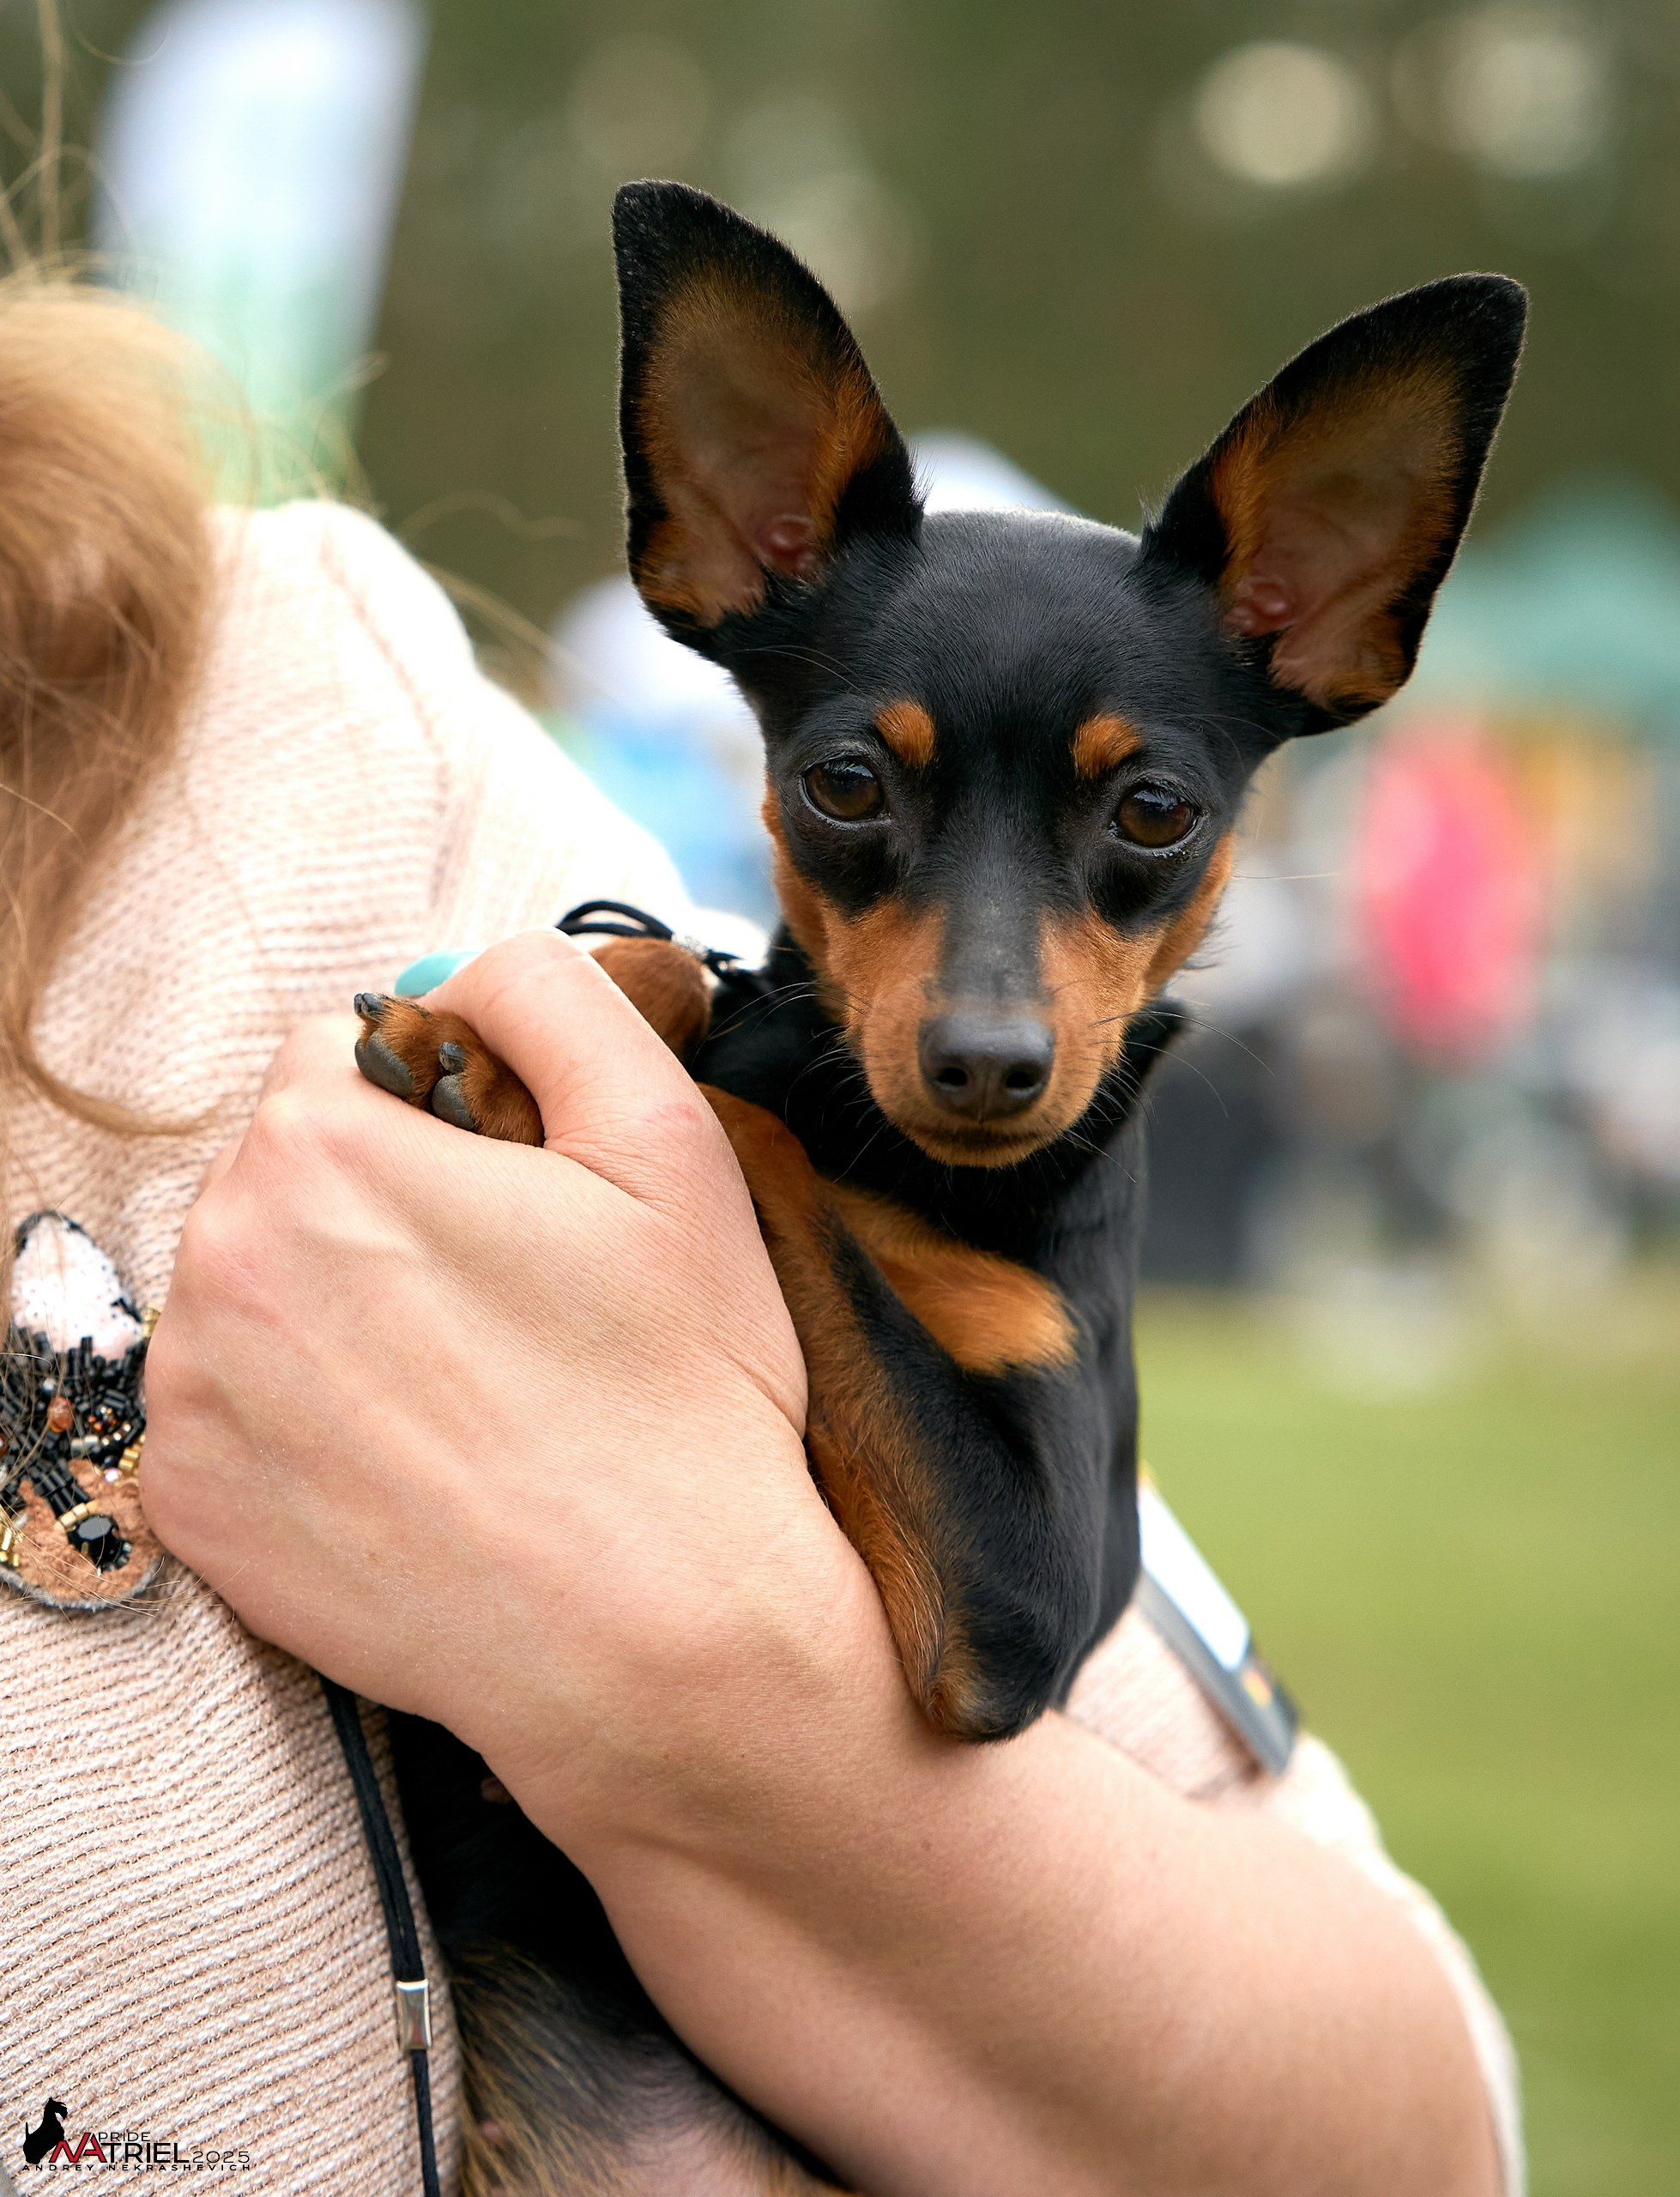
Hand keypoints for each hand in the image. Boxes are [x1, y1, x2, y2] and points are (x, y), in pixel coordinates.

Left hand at [142, 930, 875, 1839]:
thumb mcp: (668, 1143)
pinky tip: (411, 1463)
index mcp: (321, 1143)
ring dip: (339, 1308)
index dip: (449, 1115)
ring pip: (259, 1285)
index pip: (347, 1053)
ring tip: (468, 1391)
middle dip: (386, 1205)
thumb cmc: (677, 1391)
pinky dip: (302, 1420)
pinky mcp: (191, 1506)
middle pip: (293, 1169)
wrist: (655, 1640)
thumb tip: (462, 971)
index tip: (523, 1204)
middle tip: (511, 1304)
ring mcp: (192, 1394)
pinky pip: (230, 1410)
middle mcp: (218, 1257)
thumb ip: (556, 997)